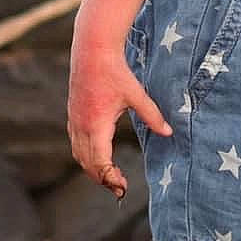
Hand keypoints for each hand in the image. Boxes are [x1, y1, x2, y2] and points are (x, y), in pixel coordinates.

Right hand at [67, 46, 173, 198]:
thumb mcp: (136, 94)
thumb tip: (168, 131)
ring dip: (93, 170)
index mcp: (97, 125)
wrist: (92, 51)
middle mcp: (81, 126)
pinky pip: (76, 144)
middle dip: (103, 179)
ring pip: (79, 156)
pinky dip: (85, 156)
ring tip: (110, 176)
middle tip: (120, 188)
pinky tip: (98, 157)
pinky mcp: (72, 116)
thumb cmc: (115, 72)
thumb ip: (152, 115)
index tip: (123, 187)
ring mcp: (74, 121)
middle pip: (88, 165)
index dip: (110, 179)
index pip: (100, 163)